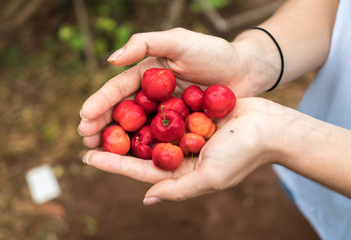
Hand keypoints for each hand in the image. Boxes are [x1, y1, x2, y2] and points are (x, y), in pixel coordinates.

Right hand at [78, 28, 267, 147]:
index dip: (101, 102)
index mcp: (148, 75)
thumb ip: (145, 44)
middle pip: (123, 112)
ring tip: (99, 153)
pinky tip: (130, 158)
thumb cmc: (214, 53)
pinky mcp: (180, 127)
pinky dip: (144, 147)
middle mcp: (153, 95)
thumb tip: (111, 59)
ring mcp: (166, 113)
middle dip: (102, 125)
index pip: (119, 89)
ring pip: (137, 128)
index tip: (85, 116)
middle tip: (86, 140)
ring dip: (118, 140)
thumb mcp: (179, 41)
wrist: (246, 71)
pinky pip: (159, 138)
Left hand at [82, 98, 283, 204]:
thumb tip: (146, 199)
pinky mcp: (191, 112)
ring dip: (127, 120)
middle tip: (87, 133)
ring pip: (149, 126)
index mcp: (181, 171)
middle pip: (140, 147)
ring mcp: (185, 131)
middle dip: (114, 141)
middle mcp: (179, 152)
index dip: (114, 164)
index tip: (88, 157)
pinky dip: (148, 103)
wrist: (269, 126)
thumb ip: (177, 189)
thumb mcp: (210, 177)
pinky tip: (129, 95)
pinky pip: (164, 107)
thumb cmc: (243, 154)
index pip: (140, 169)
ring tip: (102, 113)